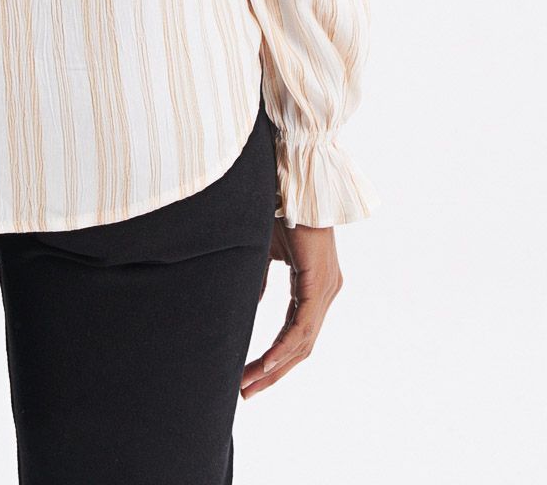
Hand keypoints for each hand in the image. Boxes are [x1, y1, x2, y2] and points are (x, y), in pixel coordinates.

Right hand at [240, 221, 342, 398]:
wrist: (293, 181)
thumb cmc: (280, 208)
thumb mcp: (266, 251)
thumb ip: (261, 280)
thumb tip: (253, 303)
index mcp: (314, 286)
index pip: (294, 333)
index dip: (273, 357)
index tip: (248, 375)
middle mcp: (326, 293)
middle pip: (300, 346)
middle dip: (272, 372)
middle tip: (246, 392)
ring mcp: (327, 290)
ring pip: (302, 342)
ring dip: (274, 367)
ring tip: (248, 384)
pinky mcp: (321, 284)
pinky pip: (302, 326)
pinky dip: (283, 348)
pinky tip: (267, 363)